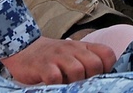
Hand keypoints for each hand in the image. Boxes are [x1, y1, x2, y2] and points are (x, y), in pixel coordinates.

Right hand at [1, 35, 115, 84]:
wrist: (24, 48)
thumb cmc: (53, 55)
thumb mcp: (73, 53)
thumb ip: (87, 60)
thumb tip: (103, 77)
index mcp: (83, 46)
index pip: (107, 54)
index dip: (108, 68)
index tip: (101, 77)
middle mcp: (72, 49)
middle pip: (95, 64)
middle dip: (92, 78)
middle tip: (82, 84)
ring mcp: (58, 57)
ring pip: (77, 71)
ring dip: (75, 82)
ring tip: (68, 85)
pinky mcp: (43, 66)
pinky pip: (55, 77)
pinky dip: (57, 84)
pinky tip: (54, 85)